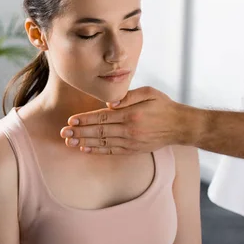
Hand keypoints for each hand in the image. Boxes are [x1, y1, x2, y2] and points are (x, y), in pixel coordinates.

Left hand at [59, 87, 196, 154]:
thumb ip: (129, 96)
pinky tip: (85, 149)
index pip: (102, 117)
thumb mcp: (149, 92)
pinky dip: (97, 150)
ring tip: (69, 142)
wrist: (181, 126)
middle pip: (100, 131)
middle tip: (63, 133)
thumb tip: (109, 103)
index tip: (70, 121)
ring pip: (103, 142)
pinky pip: (112, 151)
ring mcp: (131, 142)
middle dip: (79, 132)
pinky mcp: (134, 149)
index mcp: (131, 114)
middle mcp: (130, 130)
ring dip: (84, 142)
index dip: (85, 119)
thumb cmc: (163, 105)